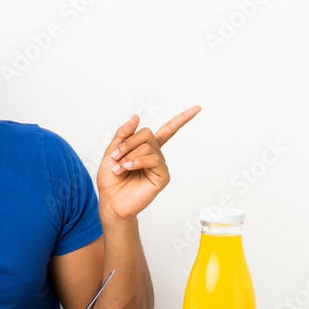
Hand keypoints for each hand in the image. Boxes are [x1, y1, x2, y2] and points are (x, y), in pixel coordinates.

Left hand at [97, 105, 201, 220]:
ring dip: (129, 155)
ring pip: (148, 146)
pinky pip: (153, 159)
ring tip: (120, 167)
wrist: (111, 201)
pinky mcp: (162, 176)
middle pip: (147, 133)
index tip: (198, 108)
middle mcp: (155, 155)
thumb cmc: (110, 180)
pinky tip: (128, 168)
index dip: (182, 119)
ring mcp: (160, 165)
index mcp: (145, 148)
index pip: (167, 130)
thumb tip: (136, 117)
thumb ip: (123, 134)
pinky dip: (137, 161)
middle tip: (115, 157)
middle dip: (128, 143)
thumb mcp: (111, 152)